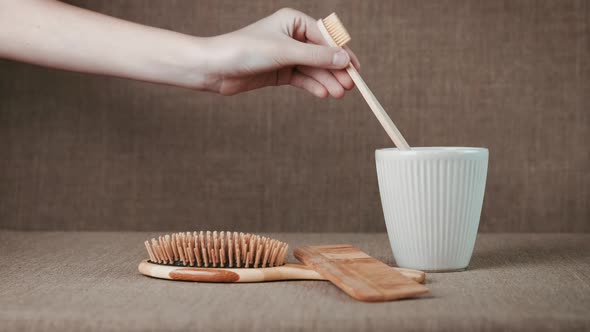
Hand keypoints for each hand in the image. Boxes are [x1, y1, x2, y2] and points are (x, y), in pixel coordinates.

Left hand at [201, 8, 360, 96]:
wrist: (215, 68)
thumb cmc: (246, 50)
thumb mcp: (285, 52)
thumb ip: (316, 56)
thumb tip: (345, 59)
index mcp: (293, 21)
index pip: (326, 37)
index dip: (341, 54)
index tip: (355, 70)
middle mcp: (291, 36)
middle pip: (321, 54)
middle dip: (335, 70)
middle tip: (350, 87)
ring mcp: (286, 55)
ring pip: (313, 69)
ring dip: (326, 81)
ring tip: (339, 94)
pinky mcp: (279, 72)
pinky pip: (302, 79)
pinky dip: (313, 86)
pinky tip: (324, 94)